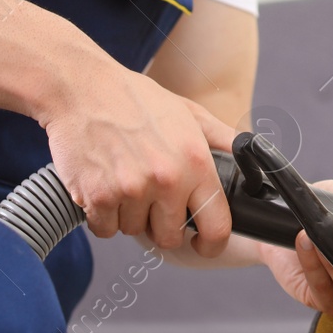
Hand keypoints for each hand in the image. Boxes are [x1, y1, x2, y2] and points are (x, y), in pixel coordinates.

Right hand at [35, 64, 237, 255]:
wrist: (80, 87)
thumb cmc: (133, 98)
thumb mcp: (188, 112)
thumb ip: (223, 138)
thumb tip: (252, 156)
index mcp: (195, 162)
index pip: (217, 226)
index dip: (211, 244)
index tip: (203, 245)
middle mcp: (167, 180)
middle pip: (171, 236)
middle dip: (161, 224)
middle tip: (150, 198)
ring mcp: (131, 191)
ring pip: (135, 232)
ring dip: (129, 215)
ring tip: (124, 178)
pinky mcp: (97, 197)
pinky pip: (105, 229)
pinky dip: (102, 215)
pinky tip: (104, 183)